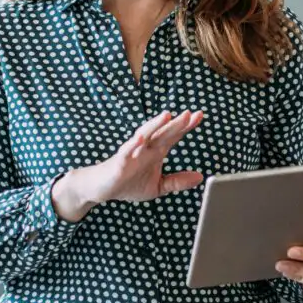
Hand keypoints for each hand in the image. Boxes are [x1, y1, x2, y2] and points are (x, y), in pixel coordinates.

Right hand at [52, 110, 204, 221]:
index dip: (186, 126)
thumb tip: (200, 177)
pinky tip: (141, 137)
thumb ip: (177, 181)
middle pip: (163, 133)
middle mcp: (146, 148)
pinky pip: (127, 150)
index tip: (199, 115)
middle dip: (176, 123)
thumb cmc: (128, 183)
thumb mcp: (158, 186)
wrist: (102, 189)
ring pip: (146, 135)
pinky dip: (133, 143)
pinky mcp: (120, 161)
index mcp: (156, 151)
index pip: (173, 136)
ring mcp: (132, 152)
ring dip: (155, 125)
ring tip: (167, 116)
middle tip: (190, 113)